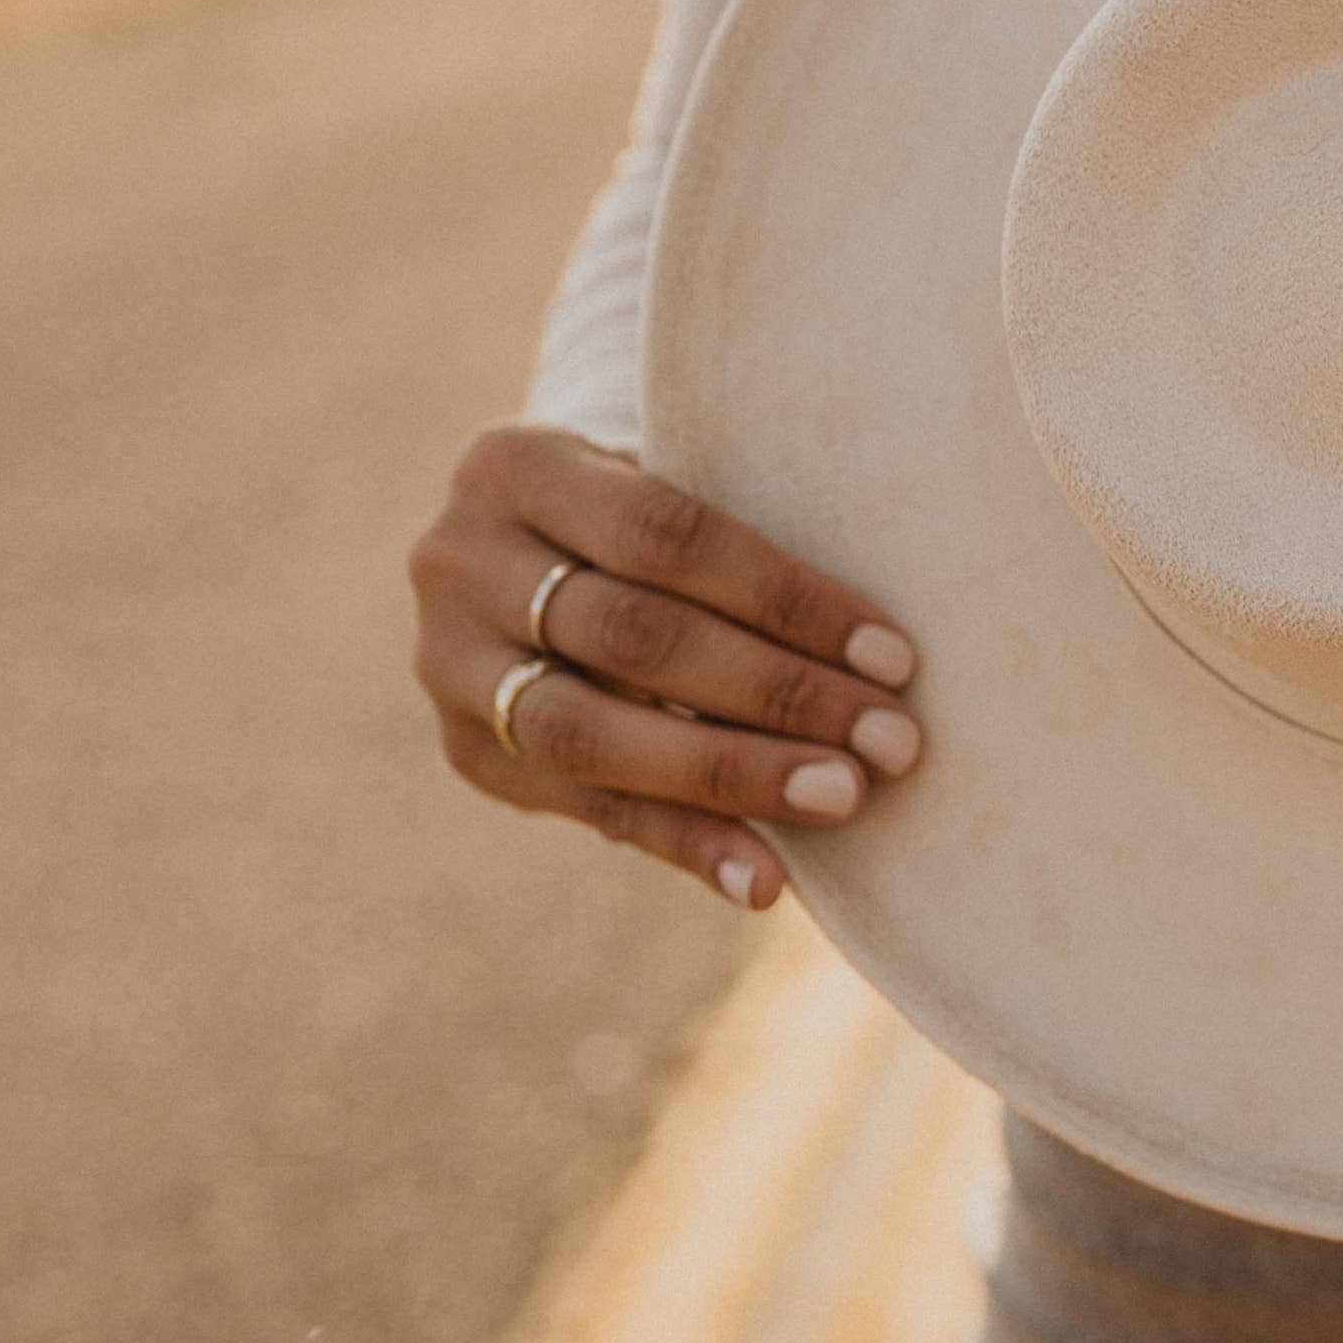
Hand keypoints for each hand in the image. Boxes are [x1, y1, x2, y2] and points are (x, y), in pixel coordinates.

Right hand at [407, 422, 922, 910]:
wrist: (527, 546)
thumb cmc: (643, 512)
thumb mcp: (664, 484)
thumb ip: (729, 549)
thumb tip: (879, 658)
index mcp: (515, 464)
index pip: (667, 537)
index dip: (786, 599)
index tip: (895, 657)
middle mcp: (459, 562)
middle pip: (634, 637)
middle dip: (776, 693)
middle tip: (890, 740)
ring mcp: (446, 664)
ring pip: (592, 732)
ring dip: (732, 774)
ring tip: (840, 797)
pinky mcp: (465, 753)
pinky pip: (584, 808)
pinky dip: (685, 844)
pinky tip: (766, 878)